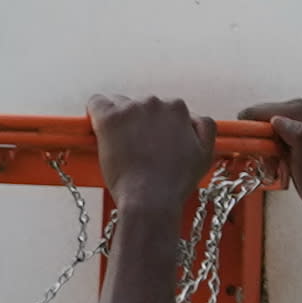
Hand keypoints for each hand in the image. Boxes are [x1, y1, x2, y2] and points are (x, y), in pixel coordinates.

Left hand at [89, 91, 214, 219]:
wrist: (150, 200)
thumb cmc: (175, 183)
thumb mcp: (205, 155)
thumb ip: (205, 129)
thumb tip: (194, 117)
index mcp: (178, 109)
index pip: (163, 109)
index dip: (157, 128)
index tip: (152, 145)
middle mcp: (155, 103)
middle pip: (141, 106)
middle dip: (139, 124)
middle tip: (138, 151)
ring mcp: (131, 109)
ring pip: (119, 106)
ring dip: (120, 122)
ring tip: (122, 148)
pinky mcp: (110, 119)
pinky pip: (97, 103)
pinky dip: (96, 114)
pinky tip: (100, 130)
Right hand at [243, 96, 301, 228]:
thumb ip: (298, 136)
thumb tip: (278, 120)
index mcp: (298, 112)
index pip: (255, 113)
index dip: (251, 136)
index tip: (260, 155)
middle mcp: (294, 113)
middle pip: (254, 124)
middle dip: (257, 147)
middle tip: (272, 164)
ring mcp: (289, 125)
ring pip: (256, 137)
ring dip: (261, 156)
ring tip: (278, 168)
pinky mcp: (285, 137)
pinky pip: (262, 145)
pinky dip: (265, 159)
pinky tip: (279, 168)